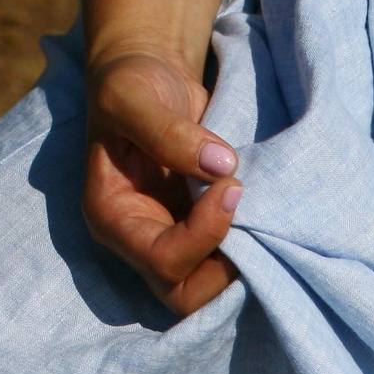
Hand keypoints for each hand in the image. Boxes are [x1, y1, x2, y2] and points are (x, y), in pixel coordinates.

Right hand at [82, 45, 242, 315]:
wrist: (152, 76)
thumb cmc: (131, 84)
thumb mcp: (132, 96)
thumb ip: (168, 131)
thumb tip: (222, 165)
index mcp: (112, 218)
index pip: (162, 259)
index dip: (205, 233)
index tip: (231, 185)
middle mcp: (139, 240)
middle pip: (186, 297)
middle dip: (224, 269)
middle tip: (249, 217)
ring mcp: (172, 239)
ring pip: (211, 288)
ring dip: (241, 261)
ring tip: (257, 212)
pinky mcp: (200, 231)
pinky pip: (228, 261)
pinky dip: (251, 245)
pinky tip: (262, 211)